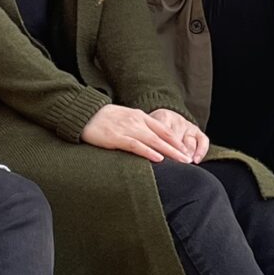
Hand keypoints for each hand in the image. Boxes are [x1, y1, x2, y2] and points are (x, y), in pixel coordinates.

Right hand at [83, 103, 203, 161]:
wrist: (85, 113)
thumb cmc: (104, 118)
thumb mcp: (126, 117)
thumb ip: (139, 126)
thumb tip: (152, 139)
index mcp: (140, 116)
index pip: (163, 128)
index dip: (176, 140)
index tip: (186, 150)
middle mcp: (137, 121)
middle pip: (162, 136)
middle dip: (177, 148)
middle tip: (188, 159)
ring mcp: (127, 128)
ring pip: (153, 141)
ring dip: (169, 152)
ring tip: (180, 161)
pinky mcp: (116, 137)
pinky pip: (136, 145)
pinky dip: (149, 152)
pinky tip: (158, 159)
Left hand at [148, 109, 210, 161]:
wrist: (163, 120)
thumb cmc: (152, 130)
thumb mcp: (148, 131)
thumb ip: (148, 141)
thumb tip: (149, 155)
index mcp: (163, 116)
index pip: (164, 133)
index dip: (162, 148)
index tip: (160, 159)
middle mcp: (178, 119)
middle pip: (177, 139)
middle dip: (174, 154)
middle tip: (170, 166)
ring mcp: (189, 125)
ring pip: (189, 141)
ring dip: (187, 154)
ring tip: (182, 165)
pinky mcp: (198, 132)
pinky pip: (203, 141)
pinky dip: (201, 151)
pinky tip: (196, 161)